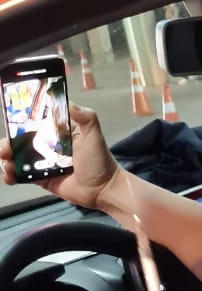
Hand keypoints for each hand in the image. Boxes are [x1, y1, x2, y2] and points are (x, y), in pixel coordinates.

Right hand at [1, 103, 119, 207]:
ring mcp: (43, 163)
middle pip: (21, 141)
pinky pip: (22, 176)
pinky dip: (11, 175)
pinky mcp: (42, 179)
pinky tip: (9, 176)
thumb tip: (69, 102)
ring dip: (7, 158)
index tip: (10, 121)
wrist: (103, 188)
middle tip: (4, 148)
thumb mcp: (93, 133)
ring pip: (18, 158)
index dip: (19, 121)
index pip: (34, 122)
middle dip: (8, 143)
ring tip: (6, 162)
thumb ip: (85, 116)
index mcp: (58, 131)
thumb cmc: (99, 159)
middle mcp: (48, 145)